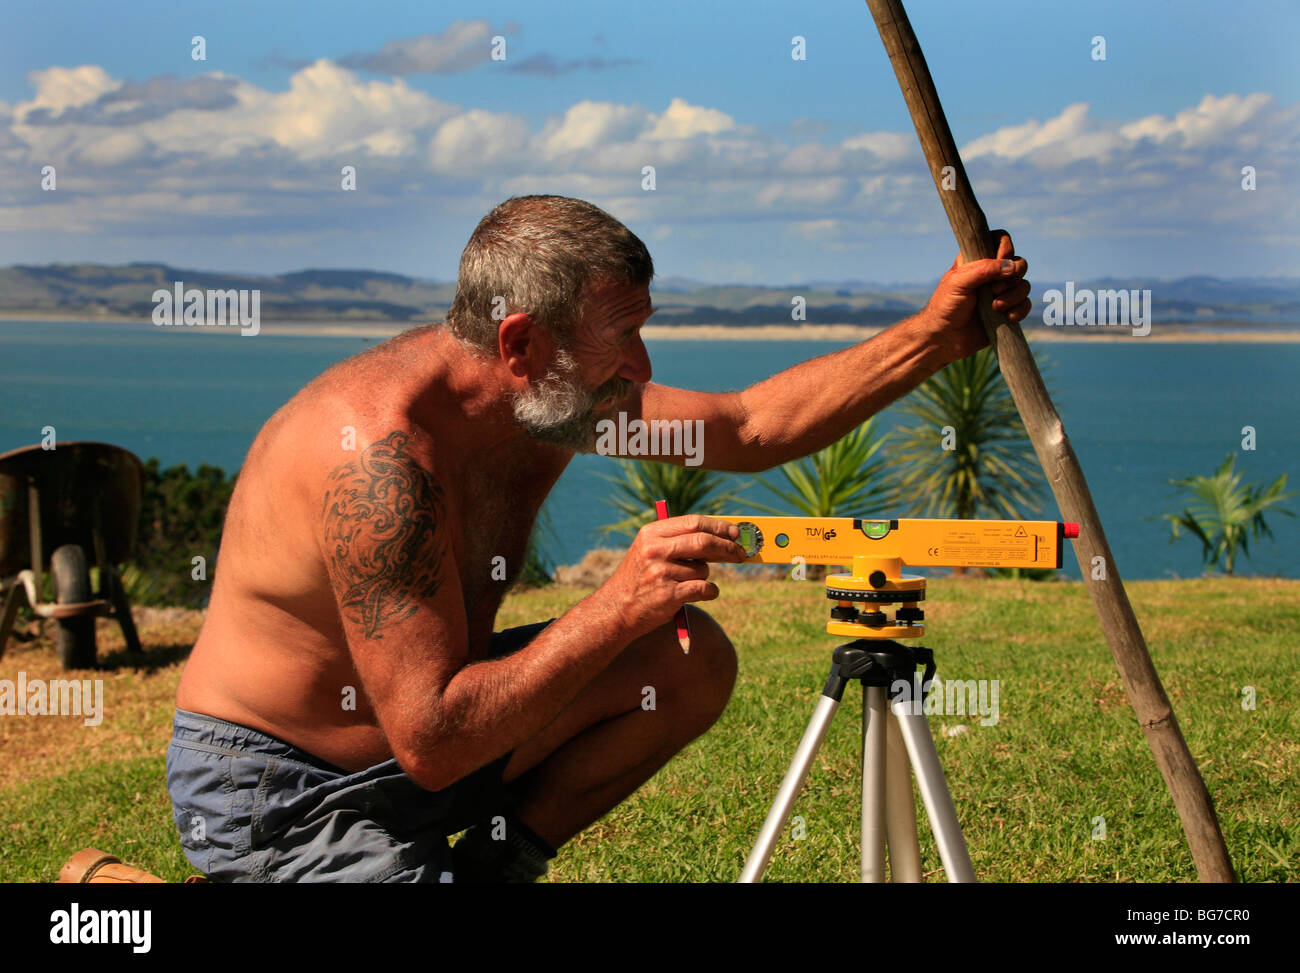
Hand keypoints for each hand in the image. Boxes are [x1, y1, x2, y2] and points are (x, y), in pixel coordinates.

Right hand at [599, 515, 744, 640]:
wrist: (618, 609)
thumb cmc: (641, 578)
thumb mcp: (650, 550)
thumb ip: (679, 539)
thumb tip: (722, 534)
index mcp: (651, 533)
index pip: (693, 522)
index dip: (718, 526)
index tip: (735, 532)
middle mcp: (655, 550)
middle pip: (703, 542)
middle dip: (727, 548)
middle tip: (741, 554)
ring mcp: (661, 572)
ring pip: (703, 569)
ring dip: (705, 576)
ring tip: (687, 583)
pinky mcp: (669, 594)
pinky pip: (704, 588)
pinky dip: (709, 592)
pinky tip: (701, 594)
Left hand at [917, 230, 1030, 366]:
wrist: (944, 338)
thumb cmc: (946, 307)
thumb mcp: (959, 282)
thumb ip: (984, 269)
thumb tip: (1011, 266)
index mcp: (978, 260)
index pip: (999, 240)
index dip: (1005, 247)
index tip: (1000, 259)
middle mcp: (992, 274)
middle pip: (1019, 263)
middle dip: (1012, 276)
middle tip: (994, 290)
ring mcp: (1001, 293)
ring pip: (1024, 285)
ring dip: (1014, 296)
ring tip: (995, 307)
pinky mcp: (1007, 311)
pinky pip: (1025, 305)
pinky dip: (1020, 310)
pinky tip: (1007, 318)